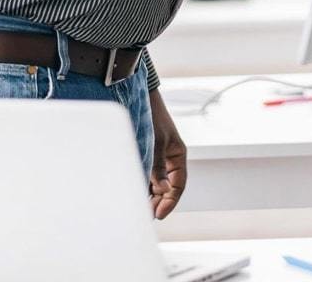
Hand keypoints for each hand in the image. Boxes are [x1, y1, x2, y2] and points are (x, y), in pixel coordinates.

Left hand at [147, 89, 186, 219]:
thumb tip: (162, 190)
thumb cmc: (151, 117)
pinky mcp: (145, 154)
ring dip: (149, 194)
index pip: (178, 186)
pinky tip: (133, 191)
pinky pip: (146, 174)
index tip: (158, 215)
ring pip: (156, 182)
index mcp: (178, 156)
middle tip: (145, 214)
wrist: (139, 96)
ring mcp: (157, 157)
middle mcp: (169, 158)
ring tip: (138, 206)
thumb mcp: (156, 143)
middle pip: (167, 187)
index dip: (170, 202)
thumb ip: (157, 167)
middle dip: (158, 201)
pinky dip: (142, 183)